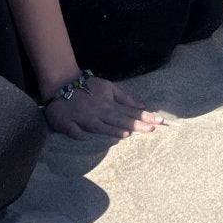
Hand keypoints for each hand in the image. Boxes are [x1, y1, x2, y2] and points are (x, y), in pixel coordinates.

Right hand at [43, 74, 164, 138]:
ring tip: (127, 134)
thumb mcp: (109, 87)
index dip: (146, 117)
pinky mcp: (68, 124)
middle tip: (153, 129)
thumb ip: (125, 98)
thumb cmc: (88, 86)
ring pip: (100, 126)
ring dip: (112, 130)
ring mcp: (84, 119)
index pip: (131, 113)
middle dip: (137, 125)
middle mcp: (100, 112)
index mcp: (109, 105)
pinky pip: (75, 131)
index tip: (161, 121)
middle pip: (120, 120)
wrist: (62, 84)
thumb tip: (142, 106)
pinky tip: (88, 138)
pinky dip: (80, 134)